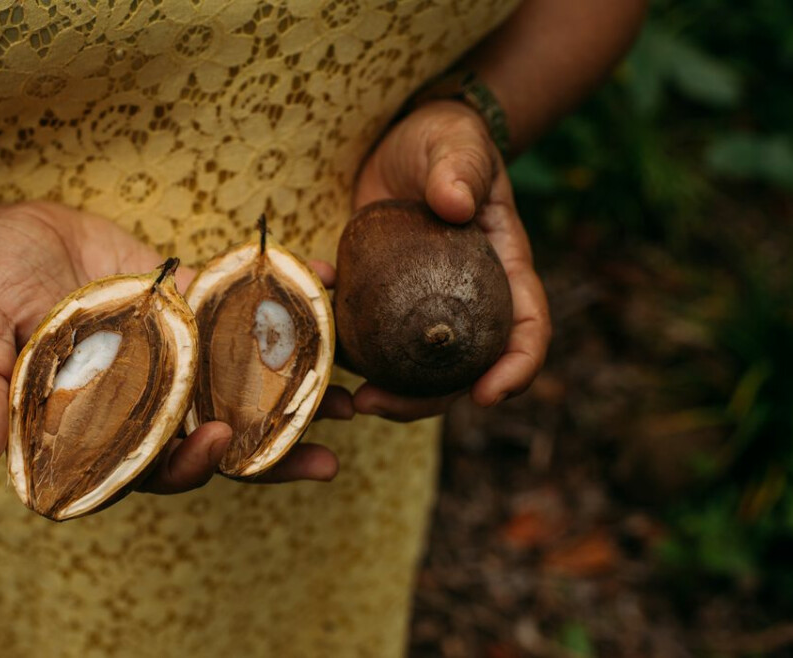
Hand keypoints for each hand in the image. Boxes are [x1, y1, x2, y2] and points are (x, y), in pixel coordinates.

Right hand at [0, 200, 337, 489]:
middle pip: (210, 436)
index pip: (146, 464)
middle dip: (268, 451)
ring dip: (293, 393)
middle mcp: (143, 398)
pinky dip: (284, 306)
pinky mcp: (190, 307)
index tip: (218, 445)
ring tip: (352, 397)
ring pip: (238, 384)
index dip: (184, 465)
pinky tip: (330, 289)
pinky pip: (237, 314)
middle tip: (325, 454)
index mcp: (96, 424)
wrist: (1, 231)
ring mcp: (173, 354)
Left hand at [351, 100, 550, 420]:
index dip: (515, 367)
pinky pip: (367, 335)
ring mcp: (423, 307)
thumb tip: (454, 203)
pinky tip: (313, 328)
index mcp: (504, 270)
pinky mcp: (383, 302)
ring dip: (381, 390)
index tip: (487, 395)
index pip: (526, 327)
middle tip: (375, 404)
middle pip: (461, 369)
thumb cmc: (444, 141)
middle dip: (425, 402)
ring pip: (412, 368)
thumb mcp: (457, 144)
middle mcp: (468, 302)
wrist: (403, 142)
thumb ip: (460, 169)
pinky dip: (342, 342)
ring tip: (345, 398)